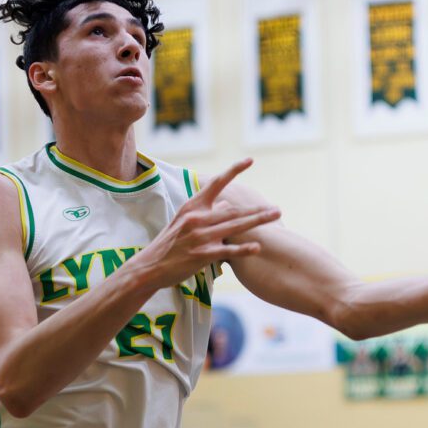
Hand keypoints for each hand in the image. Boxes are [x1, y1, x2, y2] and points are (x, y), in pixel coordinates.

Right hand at [141, 159, 280, 290]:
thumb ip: (206, 211)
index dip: (234, 170)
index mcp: (192, 206)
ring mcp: (199, 236)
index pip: (216, 183)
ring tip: (275, 218)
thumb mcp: (183, 221)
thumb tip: (227, 203)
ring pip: (234, 226)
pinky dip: (243, 249)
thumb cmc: (169, 243)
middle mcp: (197, 218)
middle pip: (234, 210)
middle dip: (257, 210)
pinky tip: (257, 247)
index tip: (250, 160)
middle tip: (278, 209)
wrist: (150, 267)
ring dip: (257, 222)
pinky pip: (227, 251)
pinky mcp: (201, 255)